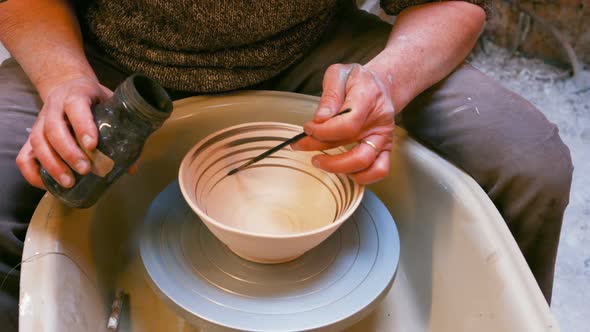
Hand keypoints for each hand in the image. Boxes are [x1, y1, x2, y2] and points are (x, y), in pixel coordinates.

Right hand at [16, 76, 112, 188]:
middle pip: (54, 128)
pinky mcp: (32, 136)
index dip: (83, 126)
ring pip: (38, 142)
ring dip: (52, 164)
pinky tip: (47, 184)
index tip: (93, 146)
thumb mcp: (110, 104)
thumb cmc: (94, 100)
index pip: (76, 107)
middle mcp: (54, 106)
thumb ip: (122, 130)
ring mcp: (40, 121)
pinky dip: (32, 172)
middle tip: (85, 169)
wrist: (67, 85)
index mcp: (76, 95)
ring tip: (69, 182)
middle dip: (69, 152)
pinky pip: (24, 155)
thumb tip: (131, 167)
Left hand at [291, 63, 394, 184]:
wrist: (377, 85)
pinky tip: (339, 168)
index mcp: (369, 99)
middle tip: (303, 146)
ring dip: (339, 169)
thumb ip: (329, 94)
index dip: (324, 131)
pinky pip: (378, 171)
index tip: (307, 128)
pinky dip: (358, 176)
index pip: (348, 124)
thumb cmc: (356, 81)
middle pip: (357, 154)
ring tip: (318, 160)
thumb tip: (320, 119)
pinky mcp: (384, 149)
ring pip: (367, 166)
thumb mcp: (339, 74)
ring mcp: (383, 139)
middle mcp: (380, 123)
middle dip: (327, 158)